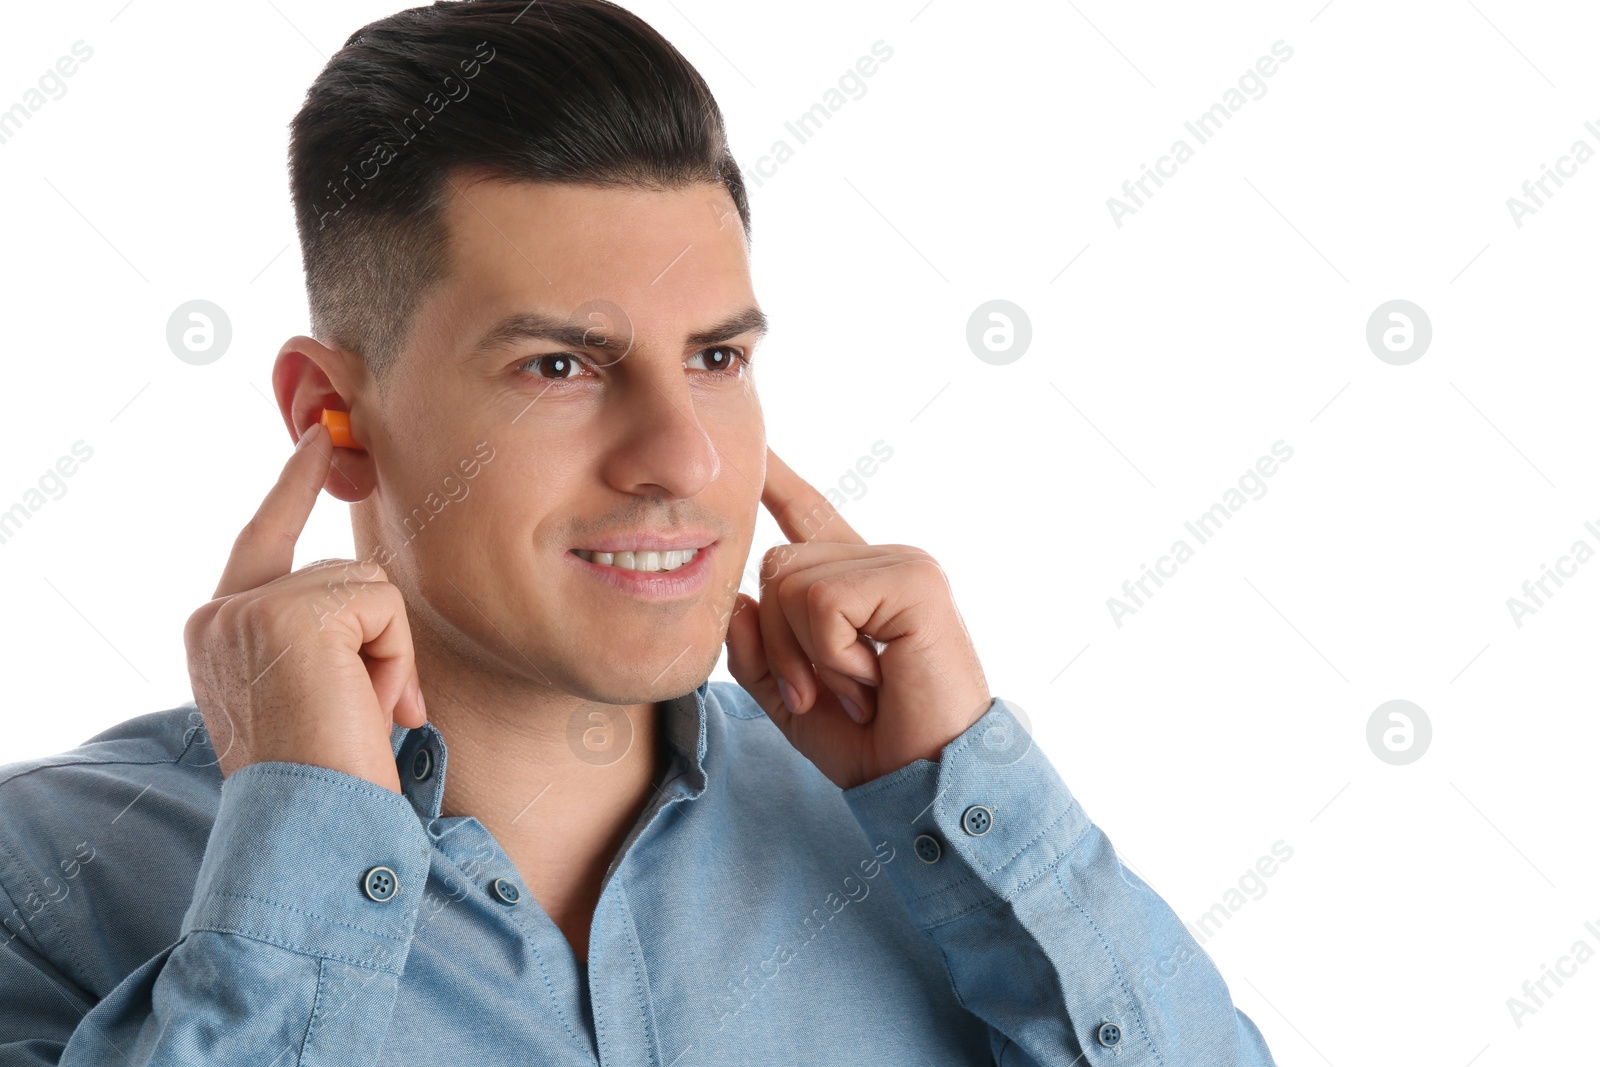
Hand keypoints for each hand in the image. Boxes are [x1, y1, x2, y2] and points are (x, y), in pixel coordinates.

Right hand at [182, 421, 425, 793]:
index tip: (315, 440)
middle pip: (343, 571)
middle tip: (364, 712)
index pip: (262, 537)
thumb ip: (319, 633)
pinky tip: (370, 706)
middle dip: (378, 639)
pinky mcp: (288, 612)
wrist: (312, 824)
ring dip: (389, 652)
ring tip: (362, 714)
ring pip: (369, 586)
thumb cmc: (327, 774)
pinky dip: (396, 656)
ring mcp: (249, 608)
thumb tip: (369, 591)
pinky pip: (383, 604)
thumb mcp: (310, 690)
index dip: (292, 488)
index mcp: (218, 629)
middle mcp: (220, 612)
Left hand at [723, 447, 991, 790]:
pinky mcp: (914, 580)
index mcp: (856, 583)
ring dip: (809, 657)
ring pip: (792, 583)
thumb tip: (739, 598)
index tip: (757, 450)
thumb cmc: (869, 744)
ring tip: (858, 689)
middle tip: (827, 693)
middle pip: (775, 567)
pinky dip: (834, 655)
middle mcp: (881, 561)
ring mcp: (901, 564)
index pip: (809, 516)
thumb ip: (756, 652)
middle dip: (780, 645)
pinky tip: (874, 679)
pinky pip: (824, 601)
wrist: (922, 780)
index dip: (779, 481)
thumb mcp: (791, 700)